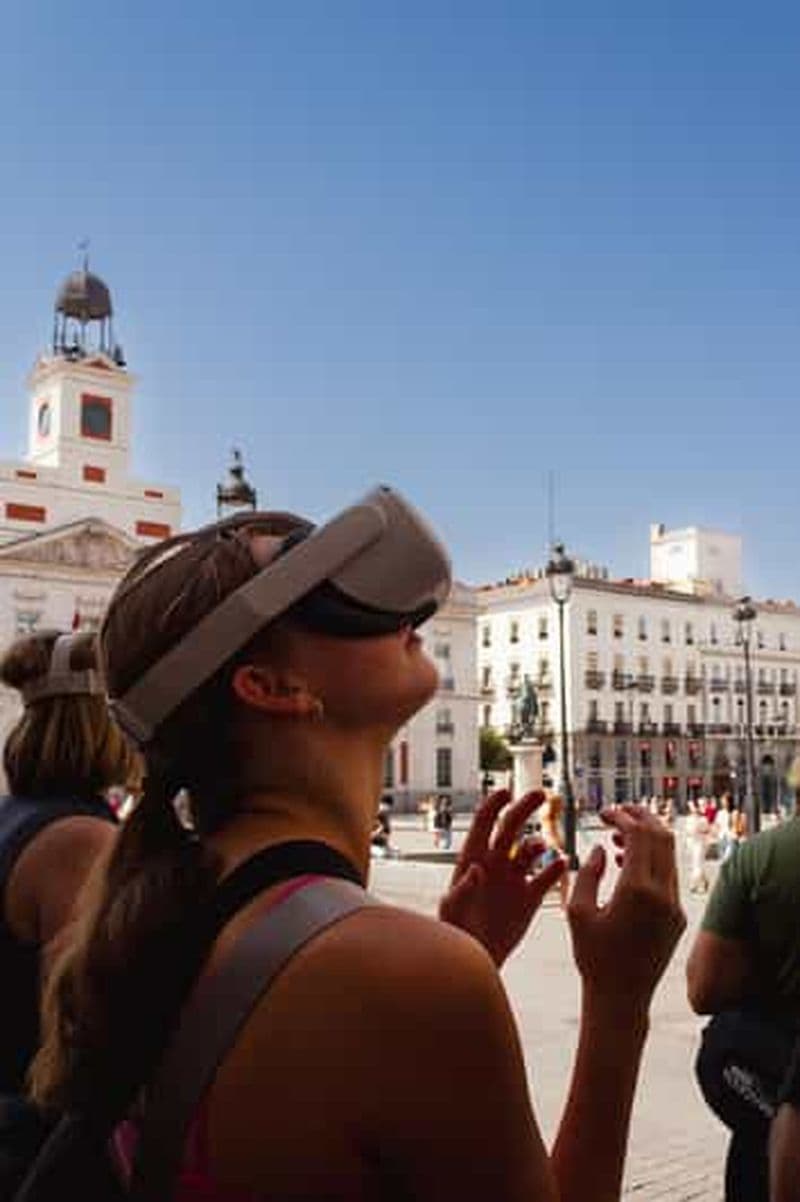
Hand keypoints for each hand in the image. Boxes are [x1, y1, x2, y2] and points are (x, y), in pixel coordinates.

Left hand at [438, 789, 566, 966]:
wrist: (477, 958)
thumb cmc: (455, 934)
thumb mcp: (452, 913)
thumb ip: (461, 891)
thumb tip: (475, 869)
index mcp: (474, 859)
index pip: (484, 824)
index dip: (493, 805)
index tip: (506, 792)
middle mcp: (496, 863)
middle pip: (511, 827)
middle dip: (524, 808)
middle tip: (540, 794)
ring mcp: (514, 878)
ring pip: (531, 849)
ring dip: (537, 844)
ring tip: (540, 850)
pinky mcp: (531, 896)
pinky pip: (547, 876)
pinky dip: (556, 867)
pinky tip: (561, 862)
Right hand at [568, 805, 685, 1013]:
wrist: (621, 999)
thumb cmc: (593, 957)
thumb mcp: (578, 912)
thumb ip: (588, 873)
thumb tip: (602, 848)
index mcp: (637, 890)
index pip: (639, 836)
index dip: (621, 817)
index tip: (602, 814)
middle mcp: (663, 895)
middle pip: (662, 837)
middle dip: (641, 818)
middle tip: (618, 812)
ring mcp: (674, 907)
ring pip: (669, 856)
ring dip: (647, 839)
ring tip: (618, 837)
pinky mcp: (677, 918)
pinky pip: (668, 876)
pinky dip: (652, 860)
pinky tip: (626, 863)